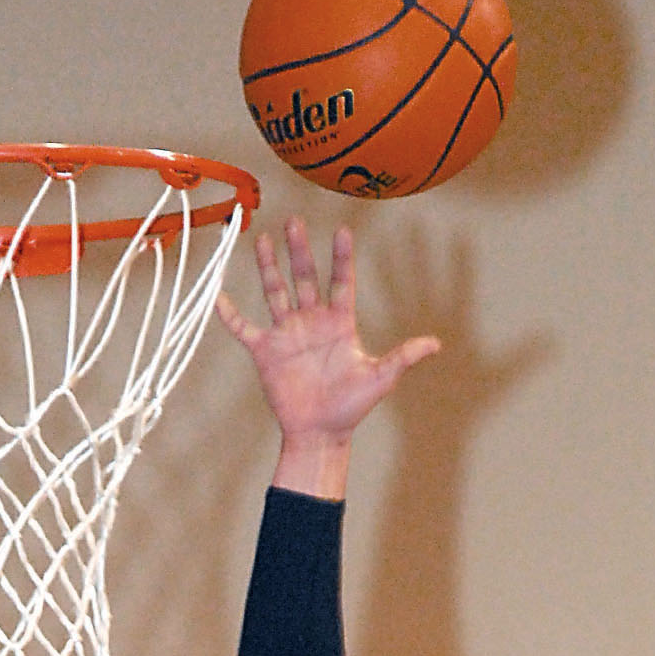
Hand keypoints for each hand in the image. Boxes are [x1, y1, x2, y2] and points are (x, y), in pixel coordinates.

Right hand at [216, 218, 438, 484]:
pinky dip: (229, 314)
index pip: (341, 281)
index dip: (342, 258)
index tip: (343, 231)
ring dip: (268, 267)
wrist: (319, 434)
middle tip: (295, 221)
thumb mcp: (380, 378)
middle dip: (299, 250)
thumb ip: (403, 357)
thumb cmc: (350, 408)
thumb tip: (436, 345)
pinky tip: (218, 294)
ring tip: (262, 238)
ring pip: (275, 291)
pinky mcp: (265, 352)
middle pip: (304, 277)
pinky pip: (243, 328)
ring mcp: (287, 334)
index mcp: (339, 323)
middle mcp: (312, 321)